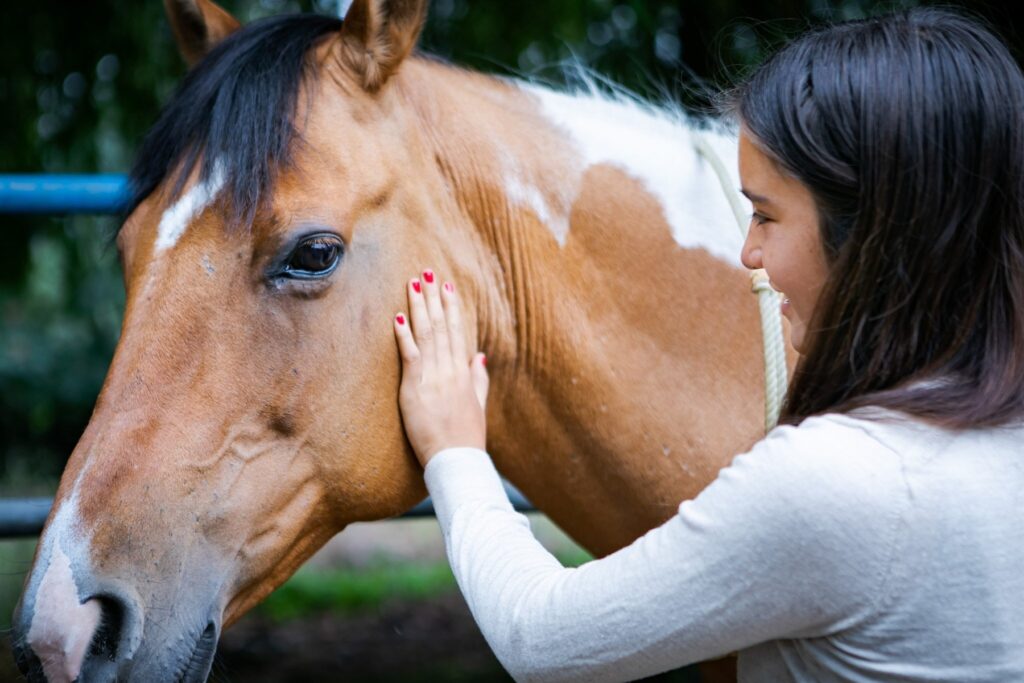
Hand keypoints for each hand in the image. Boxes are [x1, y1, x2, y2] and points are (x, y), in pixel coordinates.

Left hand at [393, 269, 488, 466]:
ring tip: (414, 283)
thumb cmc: (467, 438)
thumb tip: (478, 354)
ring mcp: (434, 377)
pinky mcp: (416, 388)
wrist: (457, 460)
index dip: (452, 308)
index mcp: (464, 373)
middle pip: (441, 326)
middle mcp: (450, 370)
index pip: (457, 332)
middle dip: (434, 297)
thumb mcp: (478, 405)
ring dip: (419, 307)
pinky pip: (410, 355)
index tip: (448, 287)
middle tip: (428, 272)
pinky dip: (404, 335)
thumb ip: (478, 378)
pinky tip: (397, 316)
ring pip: (426, 334)